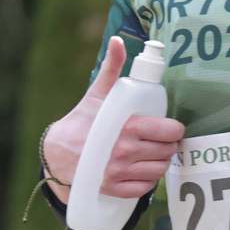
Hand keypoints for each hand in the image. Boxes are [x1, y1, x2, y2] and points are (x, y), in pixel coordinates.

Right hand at [41, 36, 185, 202]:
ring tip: (153, 154)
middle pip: (167, 151)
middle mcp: (126, 152)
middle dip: (168, 145)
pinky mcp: (113, 189)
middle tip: (162, 141)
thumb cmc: (81, 121)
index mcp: (127, 127)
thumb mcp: (97, 94)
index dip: (174, 129)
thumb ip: (112, 68)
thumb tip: (118, 40)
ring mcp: (119, 173)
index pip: (170, 131)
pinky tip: (142, 171)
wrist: (55, 153)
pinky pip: (143, 189)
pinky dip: (146, 182)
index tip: (169, 127)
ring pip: (158, 171)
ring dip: (159, 163)